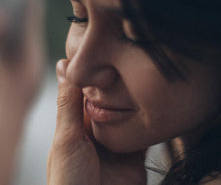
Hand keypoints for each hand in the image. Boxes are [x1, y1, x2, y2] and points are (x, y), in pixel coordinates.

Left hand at [47, 59, 146, 184]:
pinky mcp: (134, 158)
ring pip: (127, 115)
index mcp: (73, 128)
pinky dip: (149, 122)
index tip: (104, 49)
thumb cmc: (69, 183)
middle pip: (108, 102)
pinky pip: (143, 135)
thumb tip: (64, 66)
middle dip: (117, 85)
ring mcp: (115, 146)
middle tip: (131, 60)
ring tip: (146, 77)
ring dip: (135, 101)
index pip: (84, 93)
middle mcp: (94, 134)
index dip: (93, 74)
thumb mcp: (67, 140)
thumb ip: (69, 105)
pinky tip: (156, 105)